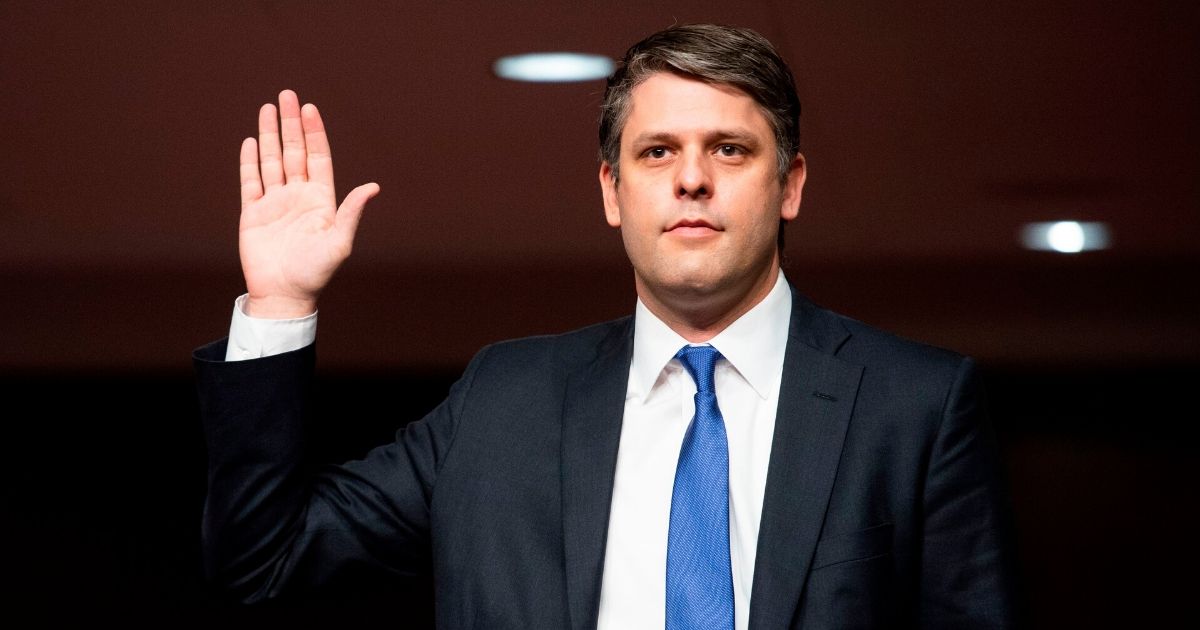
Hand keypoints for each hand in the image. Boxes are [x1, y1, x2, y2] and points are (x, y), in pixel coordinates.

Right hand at [238, 89, 379, 317]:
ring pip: (272, 161)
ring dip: (269, 135)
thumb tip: (374, 187)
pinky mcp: (253, 213)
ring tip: (267, 108)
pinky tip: (250, 141)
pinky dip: (250, 161)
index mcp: (321, 200)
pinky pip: (250, 181)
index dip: (314, 132)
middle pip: (294, 151)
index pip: (318, 157)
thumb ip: (352, 212)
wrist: (284, 295)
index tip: (309, 108)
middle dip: (290, 124)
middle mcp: (299, 196)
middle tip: (287, 94)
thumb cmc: (316, 272)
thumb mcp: (339, 242)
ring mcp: (275, 203)